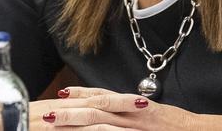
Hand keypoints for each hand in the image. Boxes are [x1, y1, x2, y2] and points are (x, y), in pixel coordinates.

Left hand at [31, 87, 221, 129]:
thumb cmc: (177, 126)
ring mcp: (136, 124)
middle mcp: (133, 111)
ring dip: (73, 122)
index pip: (103, 96)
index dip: (81, 94)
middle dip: (68, 109)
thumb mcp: (153, 115)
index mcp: (136, 105)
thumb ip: (133, 111)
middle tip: (44, 111)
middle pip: (94, 107)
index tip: (61, 93)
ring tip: (51, 123)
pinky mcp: (141, 129)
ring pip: (99, 121)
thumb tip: (113, 113)